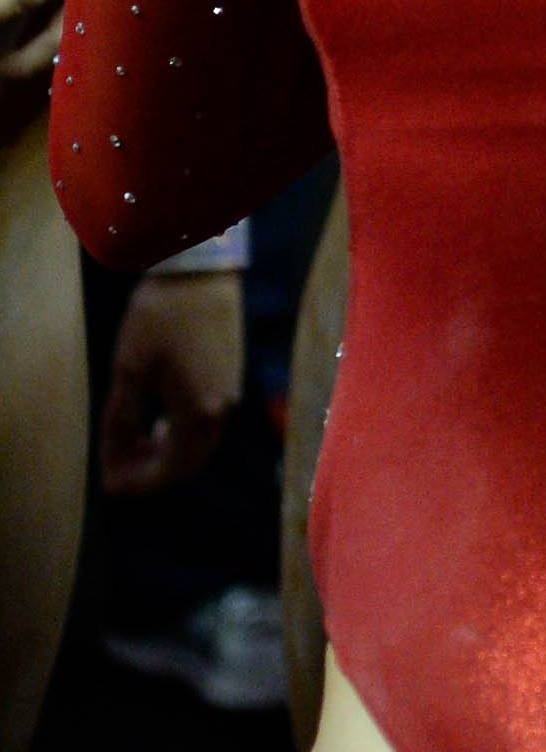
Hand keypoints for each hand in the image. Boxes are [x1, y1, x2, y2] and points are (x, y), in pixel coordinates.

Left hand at [99, 272, 242, 496]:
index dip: (137, 482)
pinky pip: (206, 419)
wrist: (201, 266)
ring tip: (132, 443)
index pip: (169, 469)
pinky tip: (157, 418)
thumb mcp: (131, 370)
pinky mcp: (231, 372)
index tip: (109, 484)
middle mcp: (223, 408)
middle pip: (188, 461)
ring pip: (199, 441)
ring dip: (166, 450)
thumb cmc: (160, 317)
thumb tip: (116, 458)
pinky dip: (180, 430)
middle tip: (118, 467)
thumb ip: (124, 420)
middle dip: (151, 470)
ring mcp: (231, 389)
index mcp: (200, 412)